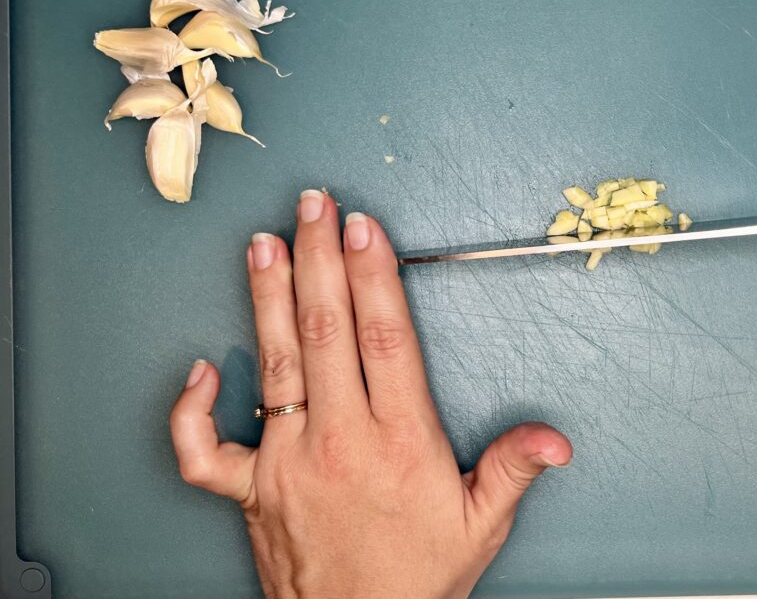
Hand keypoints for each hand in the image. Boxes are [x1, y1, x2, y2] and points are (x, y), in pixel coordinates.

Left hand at [169, 190, 571, 598]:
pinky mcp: (249, 490)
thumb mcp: (479, 525)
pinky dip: (192, 408)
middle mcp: (338, 439)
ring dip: (268, 297)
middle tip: (313, 206)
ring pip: (274, 362)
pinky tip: (201, 368)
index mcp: (398, 440)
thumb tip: (554, 440)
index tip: (363, 228)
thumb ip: (512, 470)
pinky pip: (204, 448)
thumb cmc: (416, 579)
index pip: (384, 337)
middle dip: (318, 257)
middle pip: (326, 329)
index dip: (372, 275)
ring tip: (265, 244)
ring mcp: (286, 461)